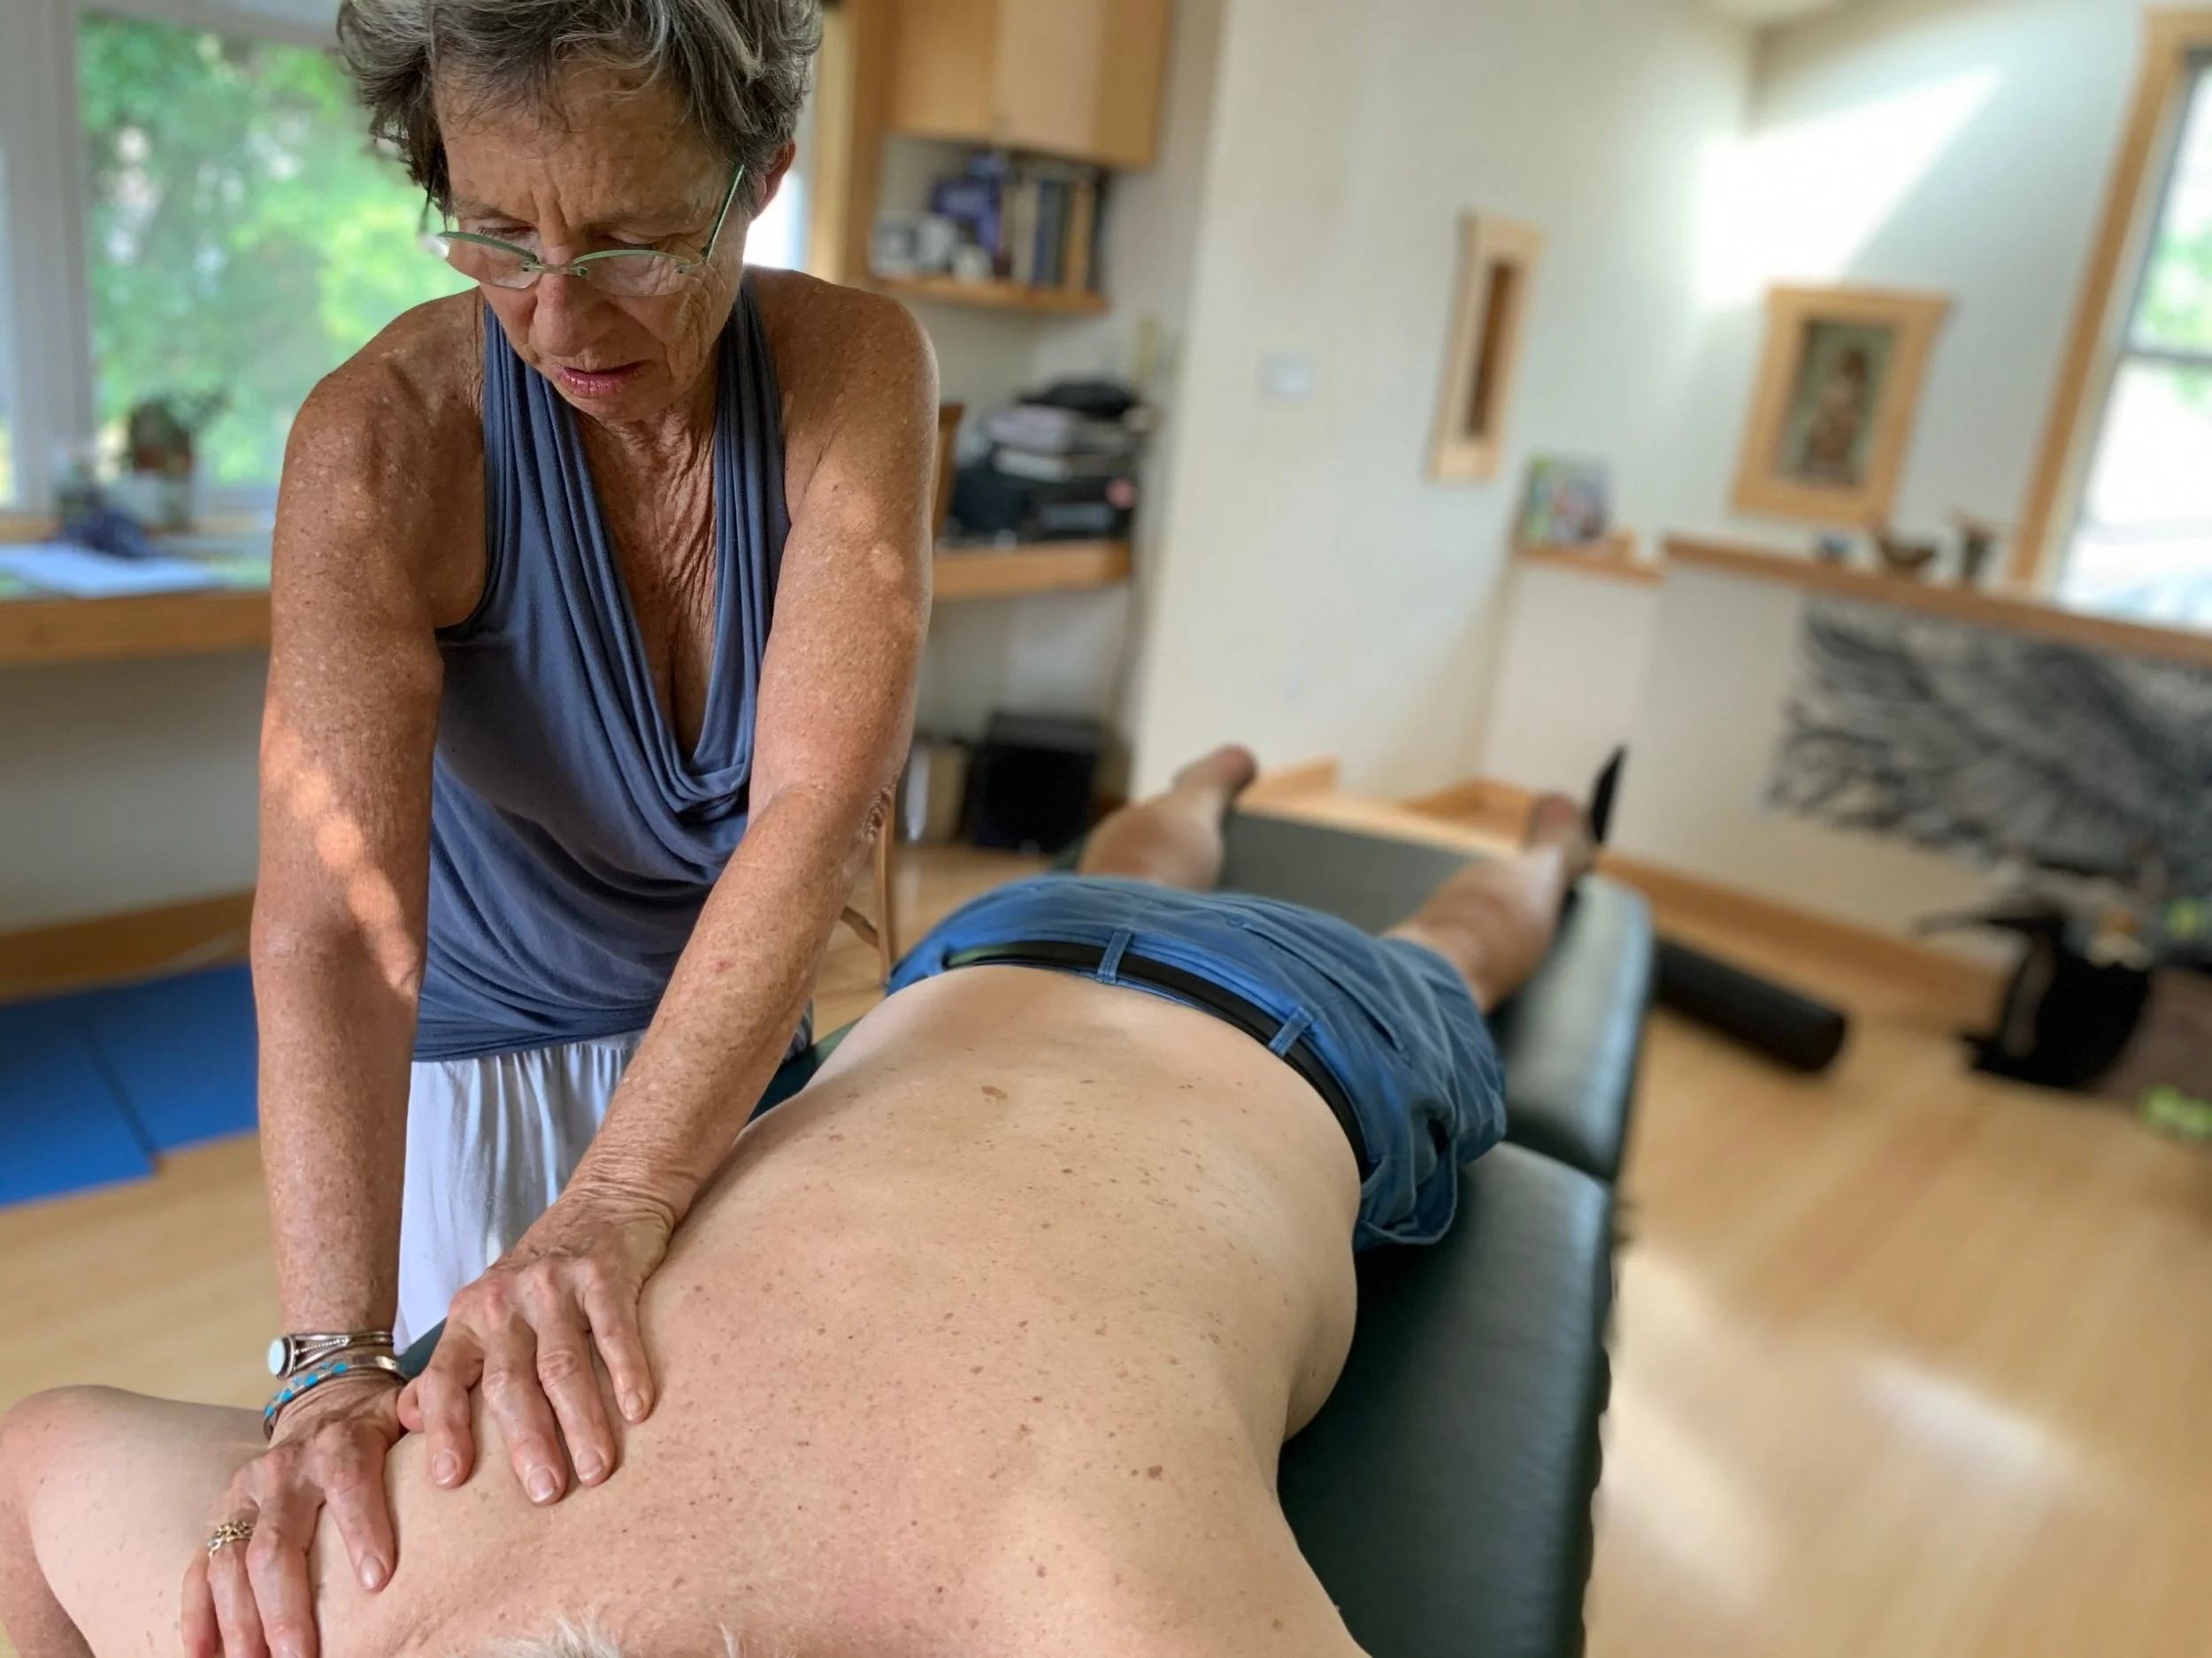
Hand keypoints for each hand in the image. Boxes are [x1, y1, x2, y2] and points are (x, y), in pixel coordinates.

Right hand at [181, 1376, 401, 1657]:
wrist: (322, 1408)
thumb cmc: (375, 1428)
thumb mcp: (404, 1412)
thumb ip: (428, 1419)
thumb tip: (455, 1452)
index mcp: (337, 1442)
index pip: (348, 1480)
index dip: (362, 1527)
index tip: (379, 1579)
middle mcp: (282, 1471)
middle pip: (277, 1542)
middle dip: (288, 1605)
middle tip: (302, 1657)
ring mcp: (242, 1499)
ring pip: (231, 1564)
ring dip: (241, 1623)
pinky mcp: (217, 1522)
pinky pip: (197, 1572)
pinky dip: (196, 1618)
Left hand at [400, 1181, 672, 1505]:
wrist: (606, 1199)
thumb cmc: (544, 1276)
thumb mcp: (487, 1313)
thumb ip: (455, 1366)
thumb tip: (408, 1421)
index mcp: (469, 1318)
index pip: (446, 1379)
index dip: (446, 1428)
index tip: (451, 1480)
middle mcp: (504, 1301)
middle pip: (510, 1382)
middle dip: (527, 1442)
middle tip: (545, 1494)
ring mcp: (554, 1285)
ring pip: (563, 1364)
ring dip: (582, 1422)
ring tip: (597, 1470)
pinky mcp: (604, 1272)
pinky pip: (615, 1329)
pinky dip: (627, 1370)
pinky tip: (639, 1408)